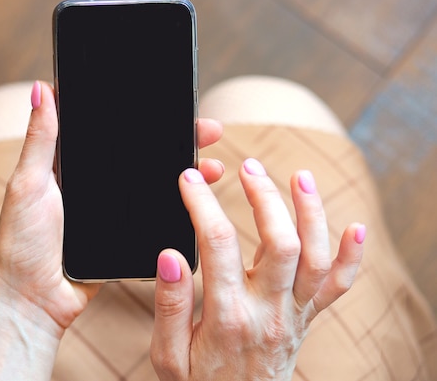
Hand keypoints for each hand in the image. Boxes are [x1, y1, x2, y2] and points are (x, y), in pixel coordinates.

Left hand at [0, 81, 224, 379]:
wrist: (32, 300)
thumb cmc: (20, 242)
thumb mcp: (28, 184)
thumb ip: (40, 140)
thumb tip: (39, 88)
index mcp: (70, 166)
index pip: (112, 132)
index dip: (142, 117)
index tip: (172, 106)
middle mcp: (94, 185)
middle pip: (141, 156)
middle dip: (176, 143)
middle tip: (207, 131)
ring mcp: (111, 211)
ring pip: (152, 185)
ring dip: (182, 175)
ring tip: (212, 168)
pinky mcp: (122, 237)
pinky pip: (152, 217)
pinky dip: (175, 208)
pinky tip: (196, 200)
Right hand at [151, 159, 364, 379]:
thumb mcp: (168, 355)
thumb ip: (169, 304)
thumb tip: (170, 255)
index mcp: (227, 316)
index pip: (217, 243)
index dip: (202, 203)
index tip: (190, 178)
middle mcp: (268, 312)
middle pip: (280, 242)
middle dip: (264, 196)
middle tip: (247, 167)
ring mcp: (293, 315)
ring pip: (315, 257)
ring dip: (312, 213)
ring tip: (300, 177)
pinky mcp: (307, 319)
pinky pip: (338, 287)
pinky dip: (351, 256)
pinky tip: (354, 226)